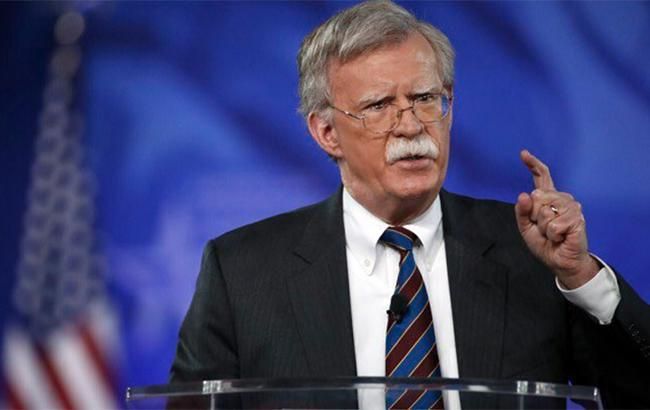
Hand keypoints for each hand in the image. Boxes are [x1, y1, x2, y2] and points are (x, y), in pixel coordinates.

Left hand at [514, 150, 599, 288]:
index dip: (533, 164)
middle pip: (537, 195)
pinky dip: (552, 235)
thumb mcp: (526, 228)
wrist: (560, 261)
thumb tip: (524, 195)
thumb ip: (522, 212)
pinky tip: (561, 237)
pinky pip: (553, 224)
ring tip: (553, 233)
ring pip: (544, 210)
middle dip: (534, 215)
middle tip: (543, 228)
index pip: (541, 177)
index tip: (523, 153)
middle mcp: (561, 198)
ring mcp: (571, 206)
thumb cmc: (545, 244)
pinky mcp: (577, 218)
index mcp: (547, 198)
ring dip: (544, 227)